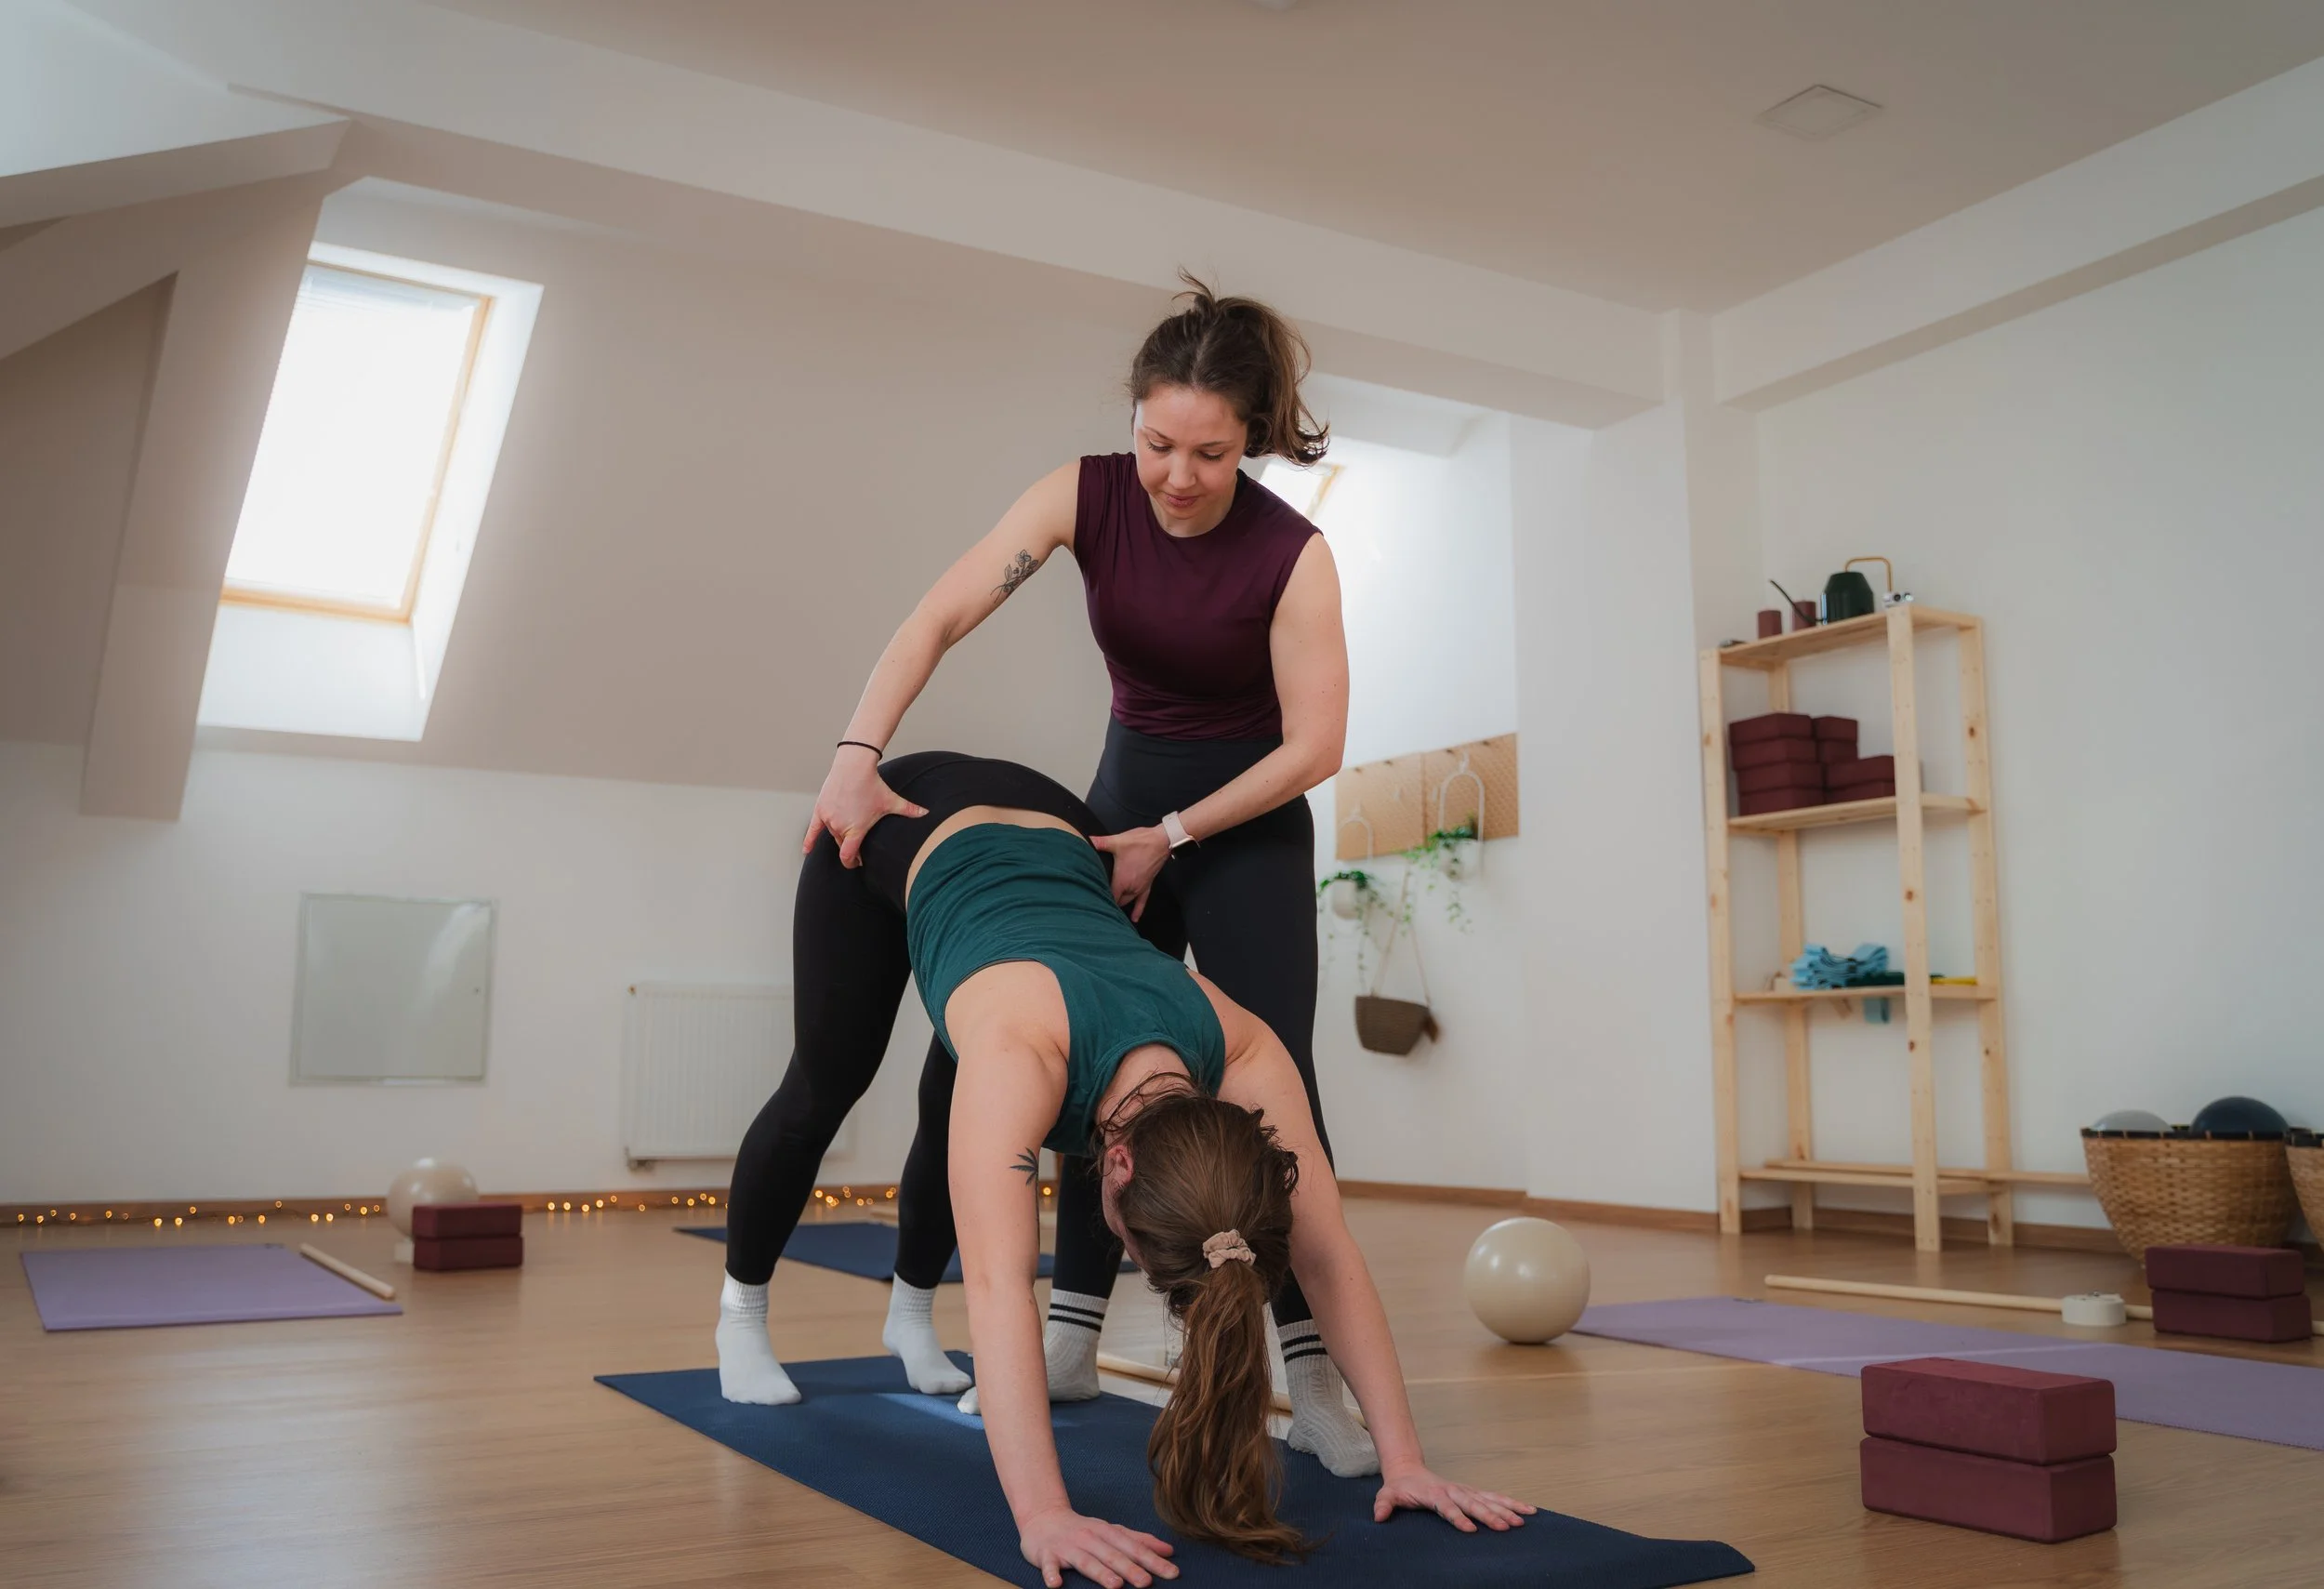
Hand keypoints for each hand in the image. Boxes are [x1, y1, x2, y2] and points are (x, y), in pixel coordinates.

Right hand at [803, 747, 926, 867]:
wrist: (854, 766)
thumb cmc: (873, 785)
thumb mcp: (892, 801)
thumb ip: (909, 810)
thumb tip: (927, 814)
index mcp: (855, 830)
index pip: (849, 855)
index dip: (853, 862)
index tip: (857, 863)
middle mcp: (839, 826)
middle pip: (842, 844)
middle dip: (849, 847)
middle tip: (856, 849)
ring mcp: (828, 818)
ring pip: (832, 834)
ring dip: (838, 836)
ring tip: (846, 834)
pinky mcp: (820, 809)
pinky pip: (813, 829)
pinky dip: (809, 840)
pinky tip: (806, 850)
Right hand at [1019, 1506, 1176, 1588]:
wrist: (1043, 1518)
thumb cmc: (1082, 1530)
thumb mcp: (1111, 1531)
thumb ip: (1139, 1541)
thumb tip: (1169, 1551)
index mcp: (1107, 1532)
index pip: (1133, 1547)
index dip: (1152, 1560)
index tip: (1171, 1573)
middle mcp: (1089, 1538)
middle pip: (1112, 1554)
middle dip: (1130, 1569)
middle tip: (1146, 1583)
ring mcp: (1068, 1547)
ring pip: (1086, 1561)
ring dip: (1100, 1573)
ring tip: (1115, 1585)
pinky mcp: (1047, 1555)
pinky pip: (1049, 1566)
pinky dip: (1051, 1574)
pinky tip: (1056, 1584)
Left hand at [1089, 827, 1169, 921]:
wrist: (1162, 841)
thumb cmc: (1140, 843)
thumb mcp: (1117, 841)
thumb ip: (1100, 842)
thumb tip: (1085, 839)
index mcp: (1121, 880)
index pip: (1108, 897)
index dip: (1099, 900)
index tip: (1091, 901)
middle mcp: (1131, 888)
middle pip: (1117, 901)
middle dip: (1108, 901)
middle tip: (1097, 902)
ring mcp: (1140, 888)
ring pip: (1127, 901)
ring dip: (1120, 903)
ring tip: (1110, 909)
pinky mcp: (1147, 885)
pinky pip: (1142, 901)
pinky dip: (1138, 910)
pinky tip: (1135, 918)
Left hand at [1372, 1465, 1535, 1533]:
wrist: (1408, 1470)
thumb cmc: (1400, 1487)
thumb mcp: (1387, 1494)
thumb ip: (1383, 1504)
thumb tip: (1378, 1516)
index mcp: (1435, 1495)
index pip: (1447, 1507)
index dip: (1457, 1517)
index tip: (1470, 1529)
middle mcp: (1453, 1491)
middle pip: (1473, 1504)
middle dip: (1489, 1515)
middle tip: (1505, 1527)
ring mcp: (1465, 1491)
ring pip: (1489, 1499)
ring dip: (1506, 1509)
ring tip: (1524, 1519)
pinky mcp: (1472, 1493)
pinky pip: (1495, 1497)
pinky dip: (1511, 1503)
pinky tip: (1528, 1510)